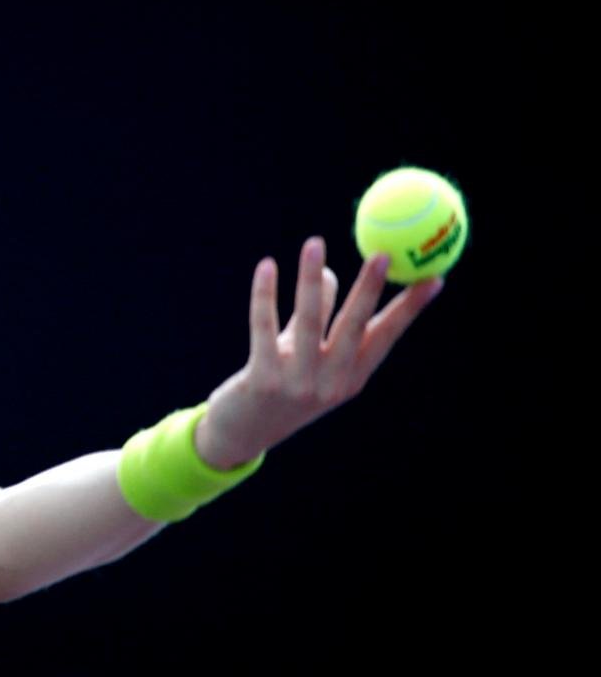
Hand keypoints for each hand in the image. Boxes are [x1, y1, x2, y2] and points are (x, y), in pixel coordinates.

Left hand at [194, 236, 444, 469]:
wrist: (242, 434)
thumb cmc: (280, 387)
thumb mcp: (307, 356)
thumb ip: (320, 318)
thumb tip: (329, 272)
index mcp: (351, 378)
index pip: (386, 336)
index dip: (409, 308)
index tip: (434, 277)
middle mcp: (329, 382)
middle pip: (353, 327)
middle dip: (369, 289)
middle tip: (382, 252)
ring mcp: (297, 384)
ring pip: (308, 321)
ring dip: (312, 278)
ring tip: (315, 242)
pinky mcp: (262, 380)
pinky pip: (265, 328)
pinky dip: (265, 295)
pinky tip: (267, 266)